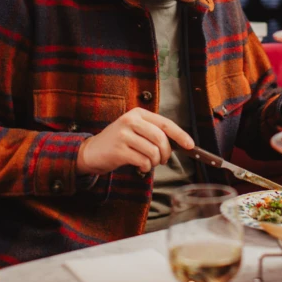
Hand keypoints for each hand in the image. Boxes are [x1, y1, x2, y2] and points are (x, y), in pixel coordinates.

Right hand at [76, 107, 193, 174]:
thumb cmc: (118, 142)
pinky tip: (140, 166)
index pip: (165, 123)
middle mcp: (131, 121)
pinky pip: (143, 161)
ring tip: (149, 163)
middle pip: (161, 138)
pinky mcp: (119, 150)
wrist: (92, 151)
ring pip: (153, 151)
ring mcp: (123, 135)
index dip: (180, 135)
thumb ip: (153, 132)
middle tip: (163, 160)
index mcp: (138, 113)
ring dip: (155, 162)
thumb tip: (179, 143)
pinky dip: (146, 167)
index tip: (190, 145)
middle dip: (166, 153)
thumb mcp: (135, 130)